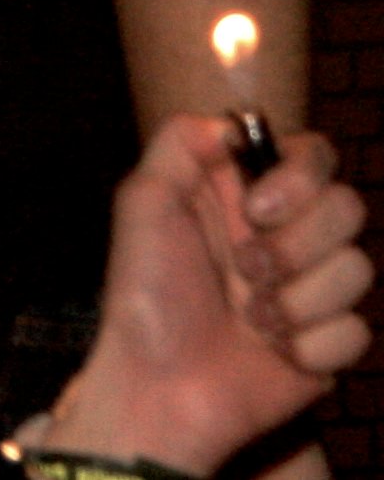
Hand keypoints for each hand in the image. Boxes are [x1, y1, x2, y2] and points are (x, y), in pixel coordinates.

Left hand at [46, 116, 369, 472]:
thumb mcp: (144, 204)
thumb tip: (232, 119)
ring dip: (296, 300)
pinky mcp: (329, 342)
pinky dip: (308, 346)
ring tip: (250, 318)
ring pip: (359, 270)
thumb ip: (181, 145)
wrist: (161, 384)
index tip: (257, 208)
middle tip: (244, 270)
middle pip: (348, 208)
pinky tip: (272, 352)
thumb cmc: (145, 296)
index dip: (300, 177)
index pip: (314, 155)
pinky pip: (356, 331)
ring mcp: (312, 289)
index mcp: (245, 197)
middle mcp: (286, 236)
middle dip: (296, 245)